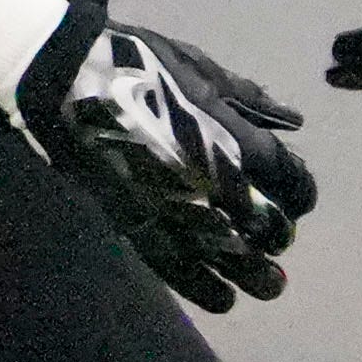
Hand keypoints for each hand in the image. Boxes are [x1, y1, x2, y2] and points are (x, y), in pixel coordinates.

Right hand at [18, 6, 316, 312]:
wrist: (61, 74)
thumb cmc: (133, 62)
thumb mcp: (195, 67)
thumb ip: (246, 98)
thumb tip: (291, 119)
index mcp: (233, 139)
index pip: (291, 180)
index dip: (300, 190)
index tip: (294, 192)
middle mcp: (213, 182)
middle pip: (268, 226)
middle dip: (277, 233)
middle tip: (273, 234)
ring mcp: (174, 208)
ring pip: (231, 260)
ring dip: (256, 275)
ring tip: (269, 283)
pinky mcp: (137, 224)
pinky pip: (179, 269)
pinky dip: (206, 288)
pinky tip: (224, 298)